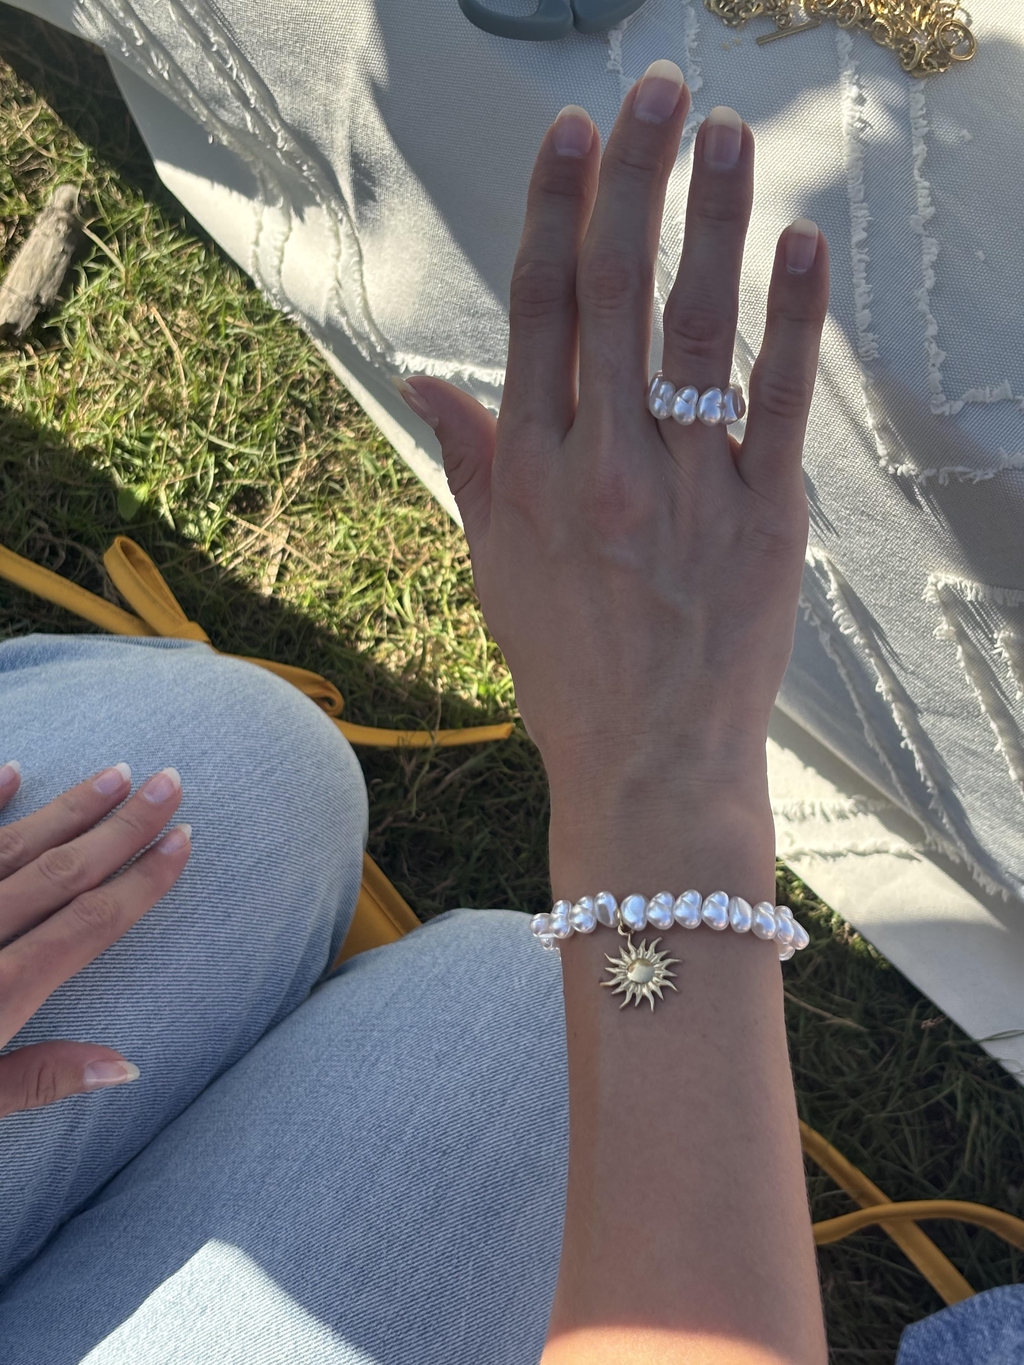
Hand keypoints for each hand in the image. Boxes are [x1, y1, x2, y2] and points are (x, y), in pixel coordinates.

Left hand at [0, 760, 190, 1116]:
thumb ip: (37, 1079)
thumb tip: (127, 1064)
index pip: (86, 924)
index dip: (142, 882)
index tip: (184, 841)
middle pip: (60, 871)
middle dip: (122, 827)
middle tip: (170, 780)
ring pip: (10, 845)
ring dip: (67, 808)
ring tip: (115, 773)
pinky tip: (11, 770)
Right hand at [399, 64, 827, 899]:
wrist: (649, 764)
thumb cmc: (566, 668)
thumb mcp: (494, 568)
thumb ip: (470, 463)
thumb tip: (424, 379)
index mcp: (533, 474)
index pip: (537, 313)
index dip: (550, 212)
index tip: (567, 135)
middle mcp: (604, 466)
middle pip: (614, 295)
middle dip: (632, 179)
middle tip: (655, 91)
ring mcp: (688, 489)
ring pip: (698, 330)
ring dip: (713, 222)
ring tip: (727, 134)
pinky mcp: (765, 518)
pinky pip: (779, 404)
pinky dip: (792, 320)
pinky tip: (801, 245)